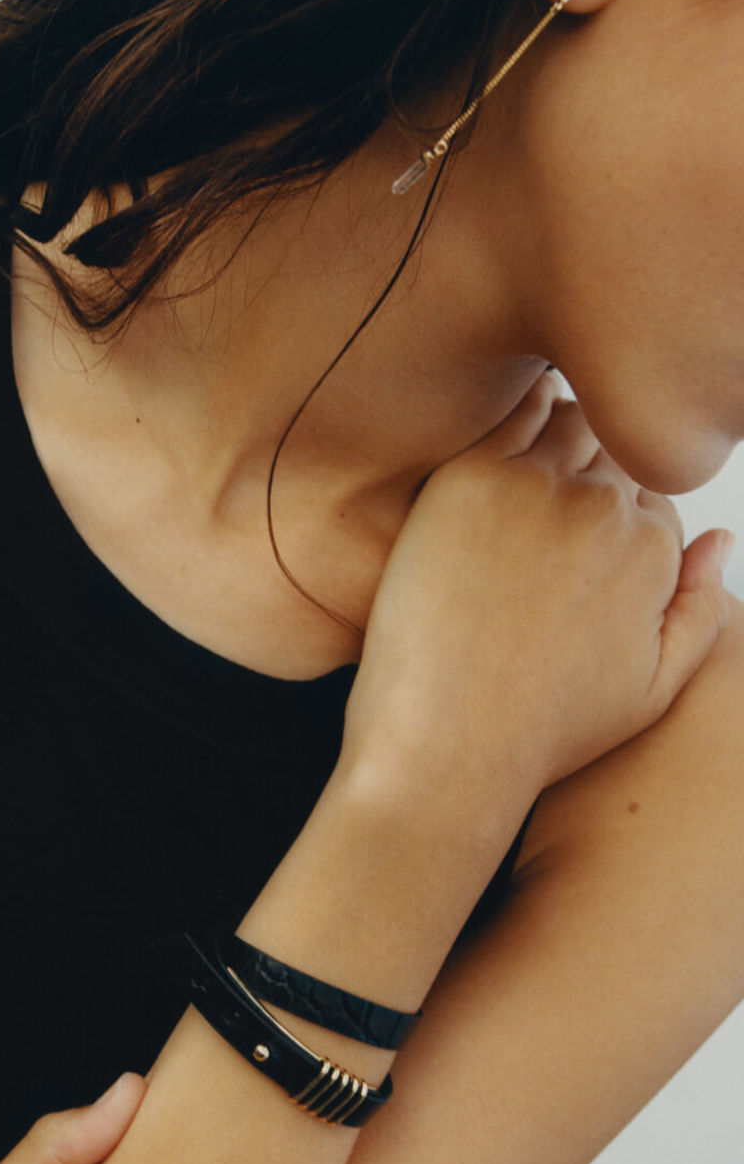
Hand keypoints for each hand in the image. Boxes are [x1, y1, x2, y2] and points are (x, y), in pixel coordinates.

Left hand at [338, 373, 732, 808]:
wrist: (446, 744)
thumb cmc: (543, 730)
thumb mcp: (652, 689)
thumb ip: (700, 608)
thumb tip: (721, 537)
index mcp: (654, 548)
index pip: (649, 494)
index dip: (614, 516)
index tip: (570, 548)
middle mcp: (605, 507)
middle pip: (611, 452)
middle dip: (588, 473)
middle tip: (537, 518)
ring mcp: (535, 485)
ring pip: (564, 425)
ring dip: (552, 441)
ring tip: (515, 494)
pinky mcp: (468, 479)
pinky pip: (506, 419)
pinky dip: (508, 422)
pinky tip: (487, 462)